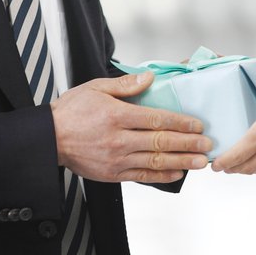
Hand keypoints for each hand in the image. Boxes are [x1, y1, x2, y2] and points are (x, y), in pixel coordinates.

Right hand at [51, 72, 210, 182]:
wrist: (48, 139)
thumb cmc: (71, 111)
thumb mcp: (96, 88)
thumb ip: (125, 84)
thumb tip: (149, 78)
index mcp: (117, 115)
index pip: (157, 119)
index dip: (181, 122)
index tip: (197, 124)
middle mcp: (119, 139)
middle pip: (161, 142)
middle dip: (187, 144)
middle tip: (207, 144)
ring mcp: (116, 159)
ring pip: (155, 161)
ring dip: (181, 161)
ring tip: (200, 162)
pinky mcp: (112, 173)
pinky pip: (142, 176)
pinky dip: (161, 176)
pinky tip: (177, 173)